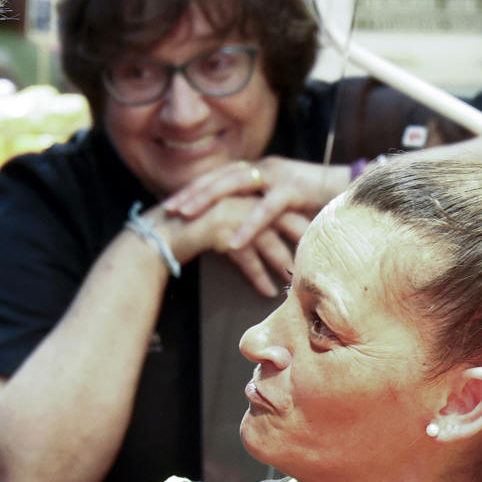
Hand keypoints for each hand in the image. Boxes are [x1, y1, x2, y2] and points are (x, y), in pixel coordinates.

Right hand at [151, 195, 308, 297]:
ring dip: (283, 262)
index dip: (303, 221)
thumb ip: (249, 226)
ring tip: (296, 280)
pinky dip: (258, 275)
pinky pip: (246, 257)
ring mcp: (233, 213)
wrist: (160, 232)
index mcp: (247, 191)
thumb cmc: (193, 228)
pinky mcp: (221, 231)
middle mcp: (243, 199)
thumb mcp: (226, 223)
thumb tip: (274, 245)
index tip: (321, 237)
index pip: (284, 204)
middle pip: (284, 219)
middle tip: (321, 258)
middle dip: (303, 240)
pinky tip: (267, 290)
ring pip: (268, 240)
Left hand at [161, 157, 339, 248]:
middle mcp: (264, 167)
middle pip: (219, 176)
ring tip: (188, 217)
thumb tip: (241, 224)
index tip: (172, 202)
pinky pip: (265, 209)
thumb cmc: (320, 201)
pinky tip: (232, 242)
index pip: (219, 175)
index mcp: (260, 170)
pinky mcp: (294, 189)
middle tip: (169, 209)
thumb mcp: (284, 203)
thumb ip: (263, 207)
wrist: (356, 188)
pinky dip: (247, 225)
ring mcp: (278, 176)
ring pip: (235, 185)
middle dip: (193, 192)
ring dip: (209, 200)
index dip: (195, 187)